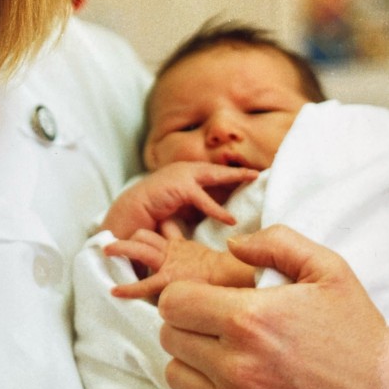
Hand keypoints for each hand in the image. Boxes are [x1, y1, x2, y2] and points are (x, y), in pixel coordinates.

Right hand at [101, 161, 257, 240]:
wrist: (132, 209)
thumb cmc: (155, 209)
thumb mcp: (180, 203)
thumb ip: (197, 203)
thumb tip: (220, 212)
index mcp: (185, 172)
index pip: (211, 172)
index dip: (229, 173)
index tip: (247, 175)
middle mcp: (185, 169)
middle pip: (217, 169)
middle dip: (237, 170)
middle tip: (257, 172)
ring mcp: (182, 175)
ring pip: (214, 175)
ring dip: (235, 176)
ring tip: (253, 178)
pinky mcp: (180, 188)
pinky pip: (204, 199)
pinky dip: (218, 210)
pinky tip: (230, 219)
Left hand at [105, 230, 255, 298]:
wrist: (237, 276)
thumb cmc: (229, 271)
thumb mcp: (211, 257)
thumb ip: (202, 251)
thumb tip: (215, 249)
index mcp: (181, 246)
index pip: (162, 230)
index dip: (150, 232)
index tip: (135, 234)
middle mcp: (171, 252)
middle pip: (144, 236)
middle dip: (128, 240)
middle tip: (109, 244)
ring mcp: (168, 263)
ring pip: (139, 249)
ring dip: (120, 249)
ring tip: (105, 250)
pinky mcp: (167, 279)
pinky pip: (144, 284)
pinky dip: (128, 288)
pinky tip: (114, 292)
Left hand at [158, 225, 388, 388]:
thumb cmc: (354, 331)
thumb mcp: (326, 268)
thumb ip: (275, 242)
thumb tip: (231, 243)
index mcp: (248, 319)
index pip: (173, 302)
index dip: (186, 294)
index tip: (208, 298)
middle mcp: (237, 366)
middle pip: (170, 336)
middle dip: (188, 324)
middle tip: (219, 324)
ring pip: (175, 375)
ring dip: (191, 361)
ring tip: (223, 354)